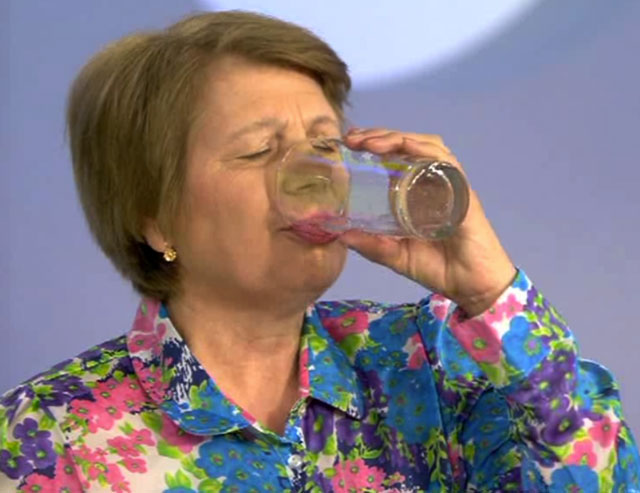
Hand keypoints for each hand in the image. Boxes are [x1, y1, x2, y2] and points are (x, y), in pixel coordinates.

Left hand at [340, 128, 516, 316]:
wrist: (471, 286)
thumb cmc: (438, 268)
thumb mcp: (395, 255)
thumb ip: (371, 245)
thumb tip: (340, 234)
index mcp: (415, 192)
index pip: (395, 157)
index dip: (372, 144)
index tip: (348, 143)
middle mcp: (433, 182)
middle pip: (408, 145)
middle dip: (380, 135)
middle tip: (353, 138)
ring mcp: (450, 185)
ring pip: (427, 147)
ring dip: (398, 139)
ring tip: (372, 143)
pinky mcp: (463, 194)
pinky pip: (447, 164)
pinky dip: (426, 152)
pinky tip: (406, 147)